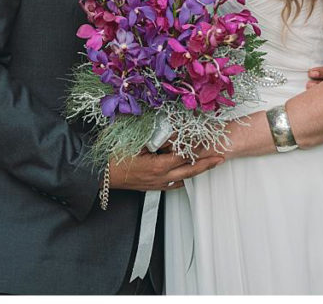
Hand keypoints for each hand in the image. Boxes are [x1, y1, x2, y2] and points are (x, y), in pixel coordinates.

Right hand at [108, 149, 223, 191]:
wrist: (103, 175)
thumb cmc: (114, 159)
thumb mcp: (135, 144)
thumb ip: (154, 139)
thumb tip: (169, 135)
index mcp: (158, 166)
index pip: (183, 156)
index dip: (195, 148)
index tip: (204, 140)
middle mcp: (161, 177)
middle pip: (190, 171)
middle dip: (206, 164)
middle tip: (219, 158)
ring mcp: (158, 184)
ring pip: (183, 178)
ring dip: (196, 171)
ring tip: (207, 165)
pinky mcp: (153, 187)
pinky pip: (173, 185)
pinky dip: (182, 179)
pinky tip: (185, 175)